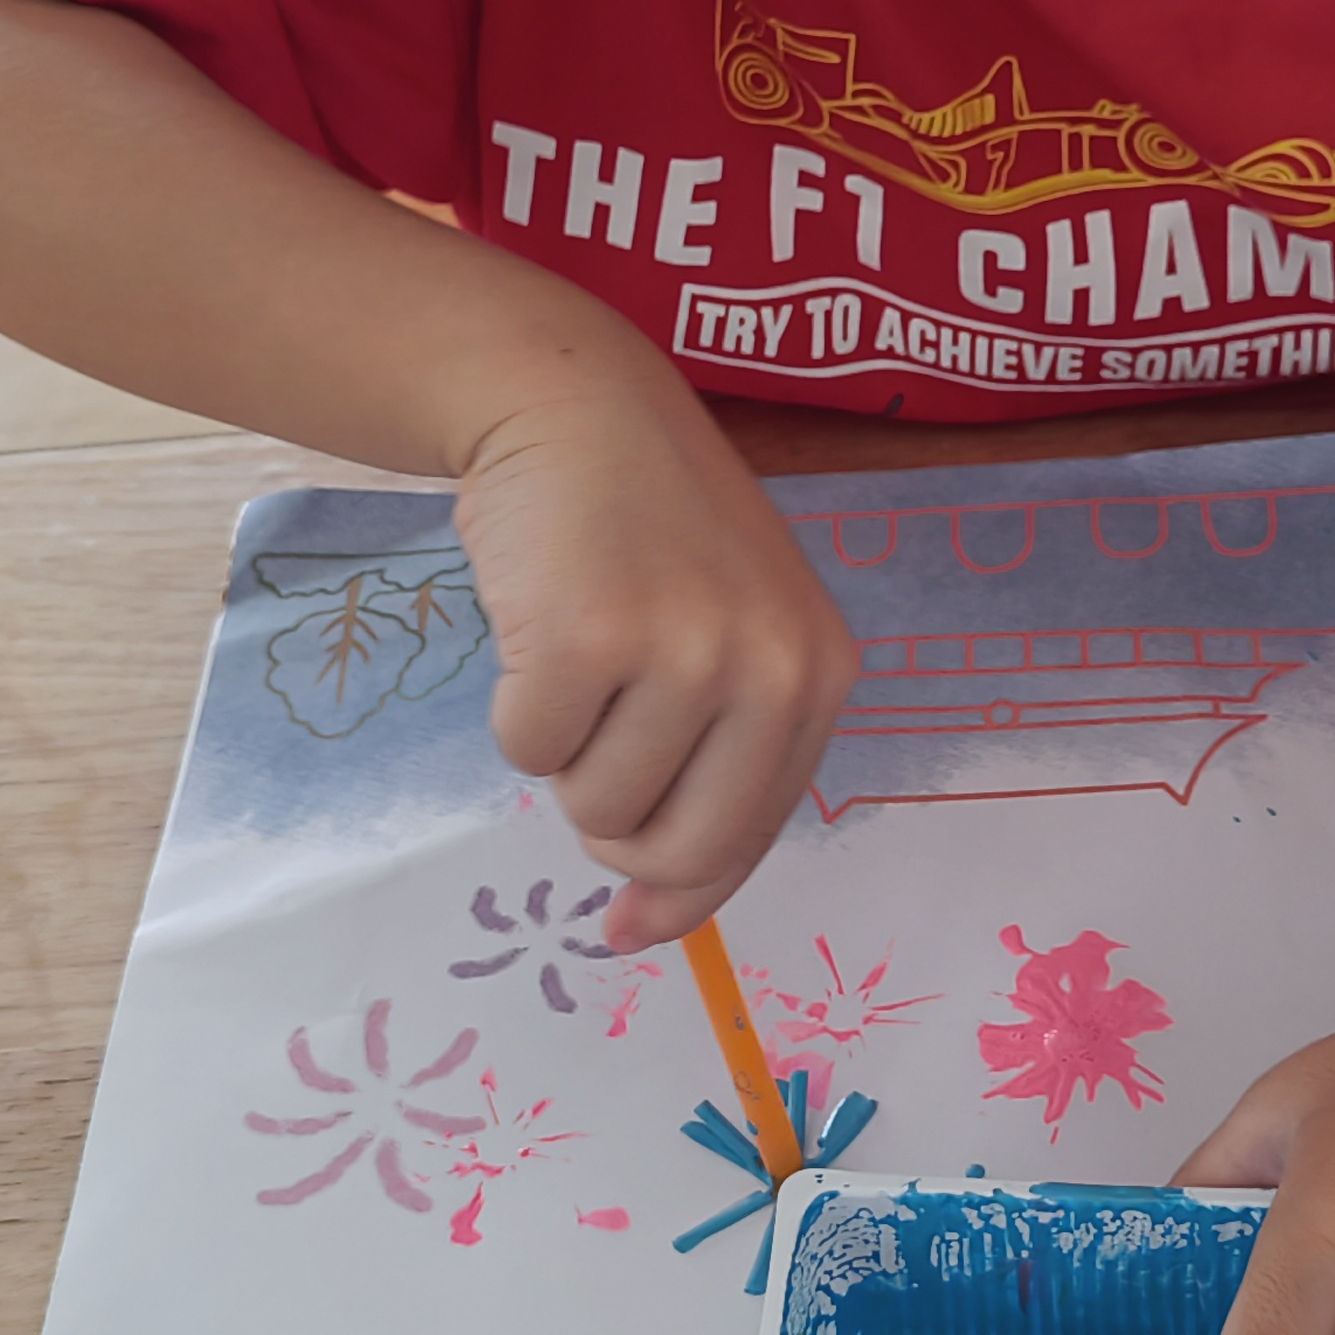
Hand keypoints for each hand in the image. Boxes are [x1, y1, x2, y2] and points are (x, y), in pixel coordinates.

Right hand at [450, 371, 858, 949]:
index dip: (680, 889)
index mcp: (821, 674)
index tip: (626, 925)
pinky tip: (539, 625)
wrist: (575, 404)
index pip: (751, 836)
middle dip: (613, 825)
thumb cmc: (647, 533)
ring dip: (562, 751)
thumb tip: (636, 931)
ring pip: (592, 804)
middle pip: (676, 846)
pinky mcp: (590, 635)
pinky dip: (513, 709)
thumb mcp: (725, 638)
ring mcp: (685, 649)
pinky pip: (526, 751)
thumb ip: (711, 771)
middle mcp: (772, 666)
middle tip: (594, 744)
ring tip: (579, 650)